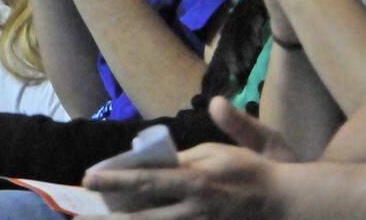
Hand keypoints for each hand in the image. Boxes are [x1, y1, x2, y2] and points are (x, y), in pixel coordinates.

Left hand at [79, 146, 284, 219]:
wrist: (286, 205)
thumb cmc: (250, 171)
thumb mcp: (217, 152)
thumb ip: (183, 156)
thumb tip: (150, 156)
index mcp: (195, 182)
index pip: (146, 180)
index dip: (115, 180)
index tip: (88, 177)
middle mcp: (193, 211)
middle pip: (142, 217)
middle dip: (108, 218)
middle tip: (79, 215)